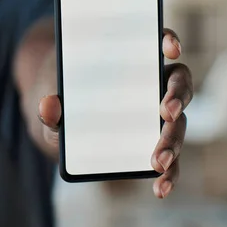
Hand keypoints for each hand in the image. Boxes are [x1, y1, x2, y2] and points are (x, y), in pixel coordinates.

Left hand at [38, 28, 192, 198]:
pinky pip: (169, 157)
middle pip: (178, 83)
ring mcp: (155, 113)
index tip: (169, 48)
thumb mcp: (48, 98)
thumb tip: (48, 106)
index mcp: (129, 60)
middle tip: (166, 113)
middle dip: (177, 97)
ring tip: (157, 162)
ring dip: (174, 141)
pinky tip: (159, 187)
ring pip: (179, 122)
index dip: (168, 39)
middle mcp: (151, 83)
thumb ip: (47, 106)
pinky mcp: (151, 141)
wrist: (57, 116)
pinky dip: (170, 173)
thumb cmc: (58, 94)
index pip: (158, 41)